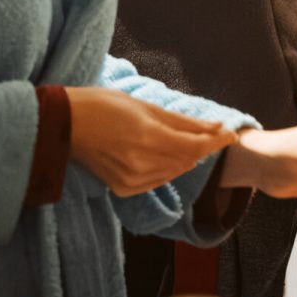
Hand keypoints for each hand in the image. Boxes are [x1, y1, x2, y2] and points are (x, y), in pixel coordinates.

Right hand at [65, 87, 237, 196]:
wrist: (63, 126)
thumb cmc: (102, 106)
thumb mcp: (145, 107)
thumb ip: (183, 121)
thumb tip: (216, 127)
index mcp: (148, 138)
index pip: (196, 146)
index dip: (218, 141)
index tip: (232, 135)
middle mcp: (142, 163)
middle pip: (188, 160)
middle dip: (202, 147)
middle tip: (211, 133)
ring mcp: (132, 180)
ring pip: (174, 172)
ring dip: (185, 158)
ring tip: (183, 141)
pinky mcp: (123, 189)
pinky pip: (157, 181)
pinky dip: (166, 169)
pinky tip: (161, 156)